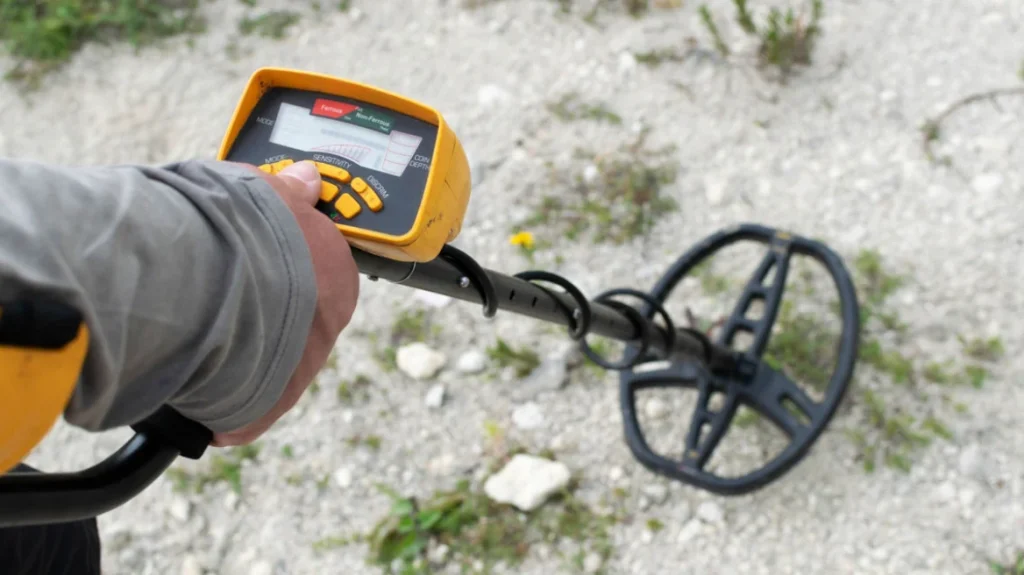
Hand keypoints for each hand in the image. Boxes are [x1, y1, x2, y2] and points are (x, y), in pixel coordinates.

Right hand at [212, 161, 359, 445]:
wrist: (207, 280)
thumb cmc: (238, 230)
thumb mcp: (268, 191)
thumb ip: (290, 193)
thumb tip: (307, 179)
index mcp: (337, 276)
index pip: (314, 277)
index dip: (280, 270)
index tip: (250, 265)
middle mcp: (325, 327)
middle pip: (292, 326)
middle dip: (261, 316)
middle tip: (219, 302)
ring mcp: (295, 372)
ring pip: (266, 368)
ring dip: (237, 358)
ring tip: (197, 340)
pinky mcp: (261, 411)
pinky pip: (240, 413)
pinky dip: (217, 407)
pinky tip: (193, 393)